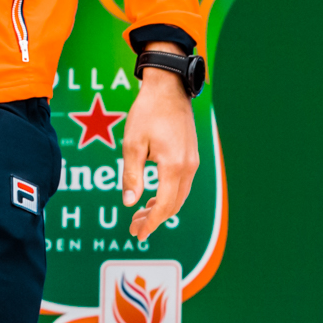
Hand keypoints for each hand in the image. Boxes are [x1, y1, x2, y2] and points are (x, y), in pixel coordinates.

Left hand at [122, 67, 196, 240]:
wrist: (168, 87)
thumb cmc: (147, 112)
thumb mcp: (132, 144)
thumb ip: (132, 176)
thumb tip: (130, 204)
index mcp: (174, 166)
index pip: (164, 206)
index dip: (151, 223)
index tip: (138, 235)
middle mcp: (188, 167)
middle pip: (174, 205)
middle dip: (154, 220)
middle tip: (134, 228)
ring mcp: (192, 161)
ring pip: (179, 196)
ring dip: (161, 209)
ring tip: (140, 215)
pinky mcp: (191, 155)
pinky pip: (181, 184)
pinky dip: (168, 196)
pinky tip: (153, 198)